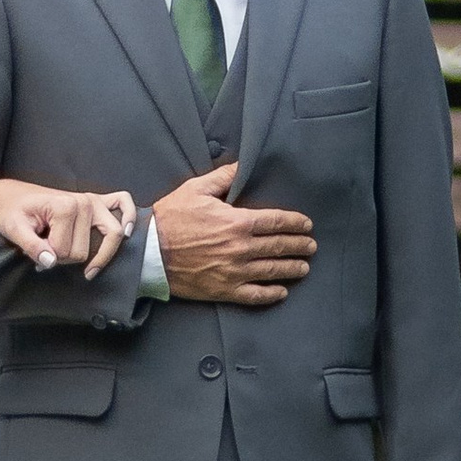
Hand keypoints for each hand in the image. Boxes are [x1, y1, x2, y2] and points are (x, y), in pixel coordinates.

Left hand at [0, 177, 139, 279]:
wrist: (13, 196)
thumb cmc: (12, 212)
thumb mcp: (13, 229)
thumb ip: (30, 246)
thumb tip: (50, 262)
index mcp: (64, 207)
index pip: (67, 251)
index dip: (50, 259)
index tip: (37, 253)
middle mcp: (84, 201)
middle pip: (86, 249)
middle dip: (67, 259)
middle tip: (50, 253)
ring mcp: (93, 200)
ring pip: (109, 236)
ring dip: (96, 253)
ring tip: (86, 266)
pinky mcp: (98, 200)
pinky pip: (123, 203)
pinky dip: (128, 216)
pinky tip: (126, 231)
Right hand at [149, 162, 314, 305]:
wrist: (149, 252)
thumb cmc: (171, 218)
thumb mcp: (196, 189)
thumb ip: (223, 177)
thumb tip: (242, 165)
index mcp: (237, 222)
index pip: (276, 222)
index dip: (295, 223)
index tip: (307, 224)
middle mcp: (241, 248)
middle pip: (279, 246)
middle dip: (299, 245)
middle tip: (311, 246)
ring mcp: (234, 271)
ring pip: (272, 271)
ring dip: (292, 268)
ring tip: (304, 267)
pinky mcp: (224, 290)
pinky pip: (255, 295)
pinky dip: (271, 294)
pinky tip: (281, 291)